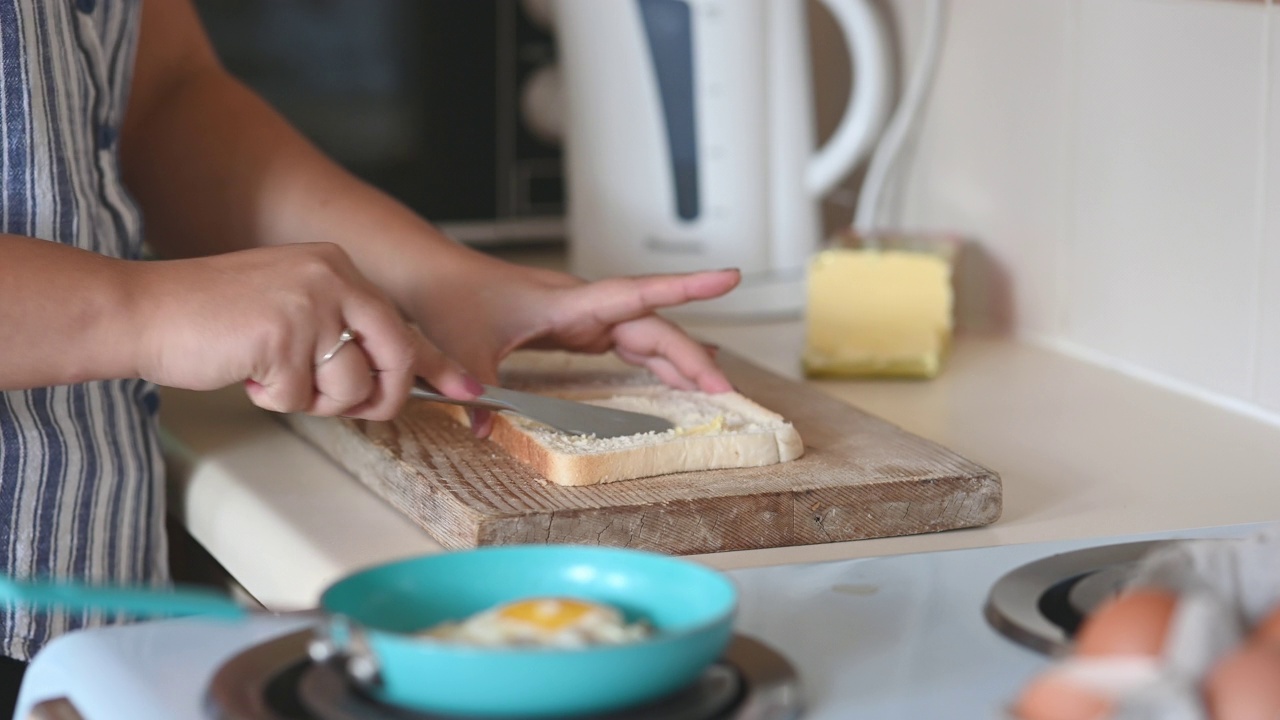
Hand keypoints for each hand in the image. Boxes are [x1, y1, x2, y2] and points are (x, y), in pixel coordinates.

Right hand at [129, 243, 478, 419]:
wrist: (146, 310)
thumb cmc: (212, 317)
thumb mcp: (292, 306)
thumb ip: (339, 331)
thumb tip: (382, 378)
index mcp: (337, 267)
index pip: (402, 323)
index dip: (439, 364)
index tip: (470, 389)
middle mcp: (332, 278)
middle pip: (394, 359)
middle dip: (378, 398)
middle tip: (348, 407)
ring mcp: (311, 305)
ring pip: (349, 388)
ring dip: (311, 399)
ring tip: (273, 373)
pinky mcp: (284, 336)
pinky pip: (302, 398)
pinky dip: (275, 399)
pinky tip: (249, 371)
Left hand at [410, 262, 739, 393]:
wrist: (434, 275)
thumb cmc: (451, 298)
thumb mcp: (462, 348)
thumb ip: (478, 387)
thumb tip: (485, 428)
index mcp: (567, 303)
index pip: (637, 293)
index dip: (686, 287)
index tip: (730, 278)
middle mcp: (584, 306)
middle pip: (652, 326)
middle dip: (691, 356)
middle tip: (724, 391)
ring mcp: (583, 316)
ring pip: (645, 335)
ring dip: (679, 360)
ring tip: (714, 389)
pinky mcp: (576, 328)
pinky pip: (627, 344)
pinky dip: (655, 360)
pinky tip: (676, 375)